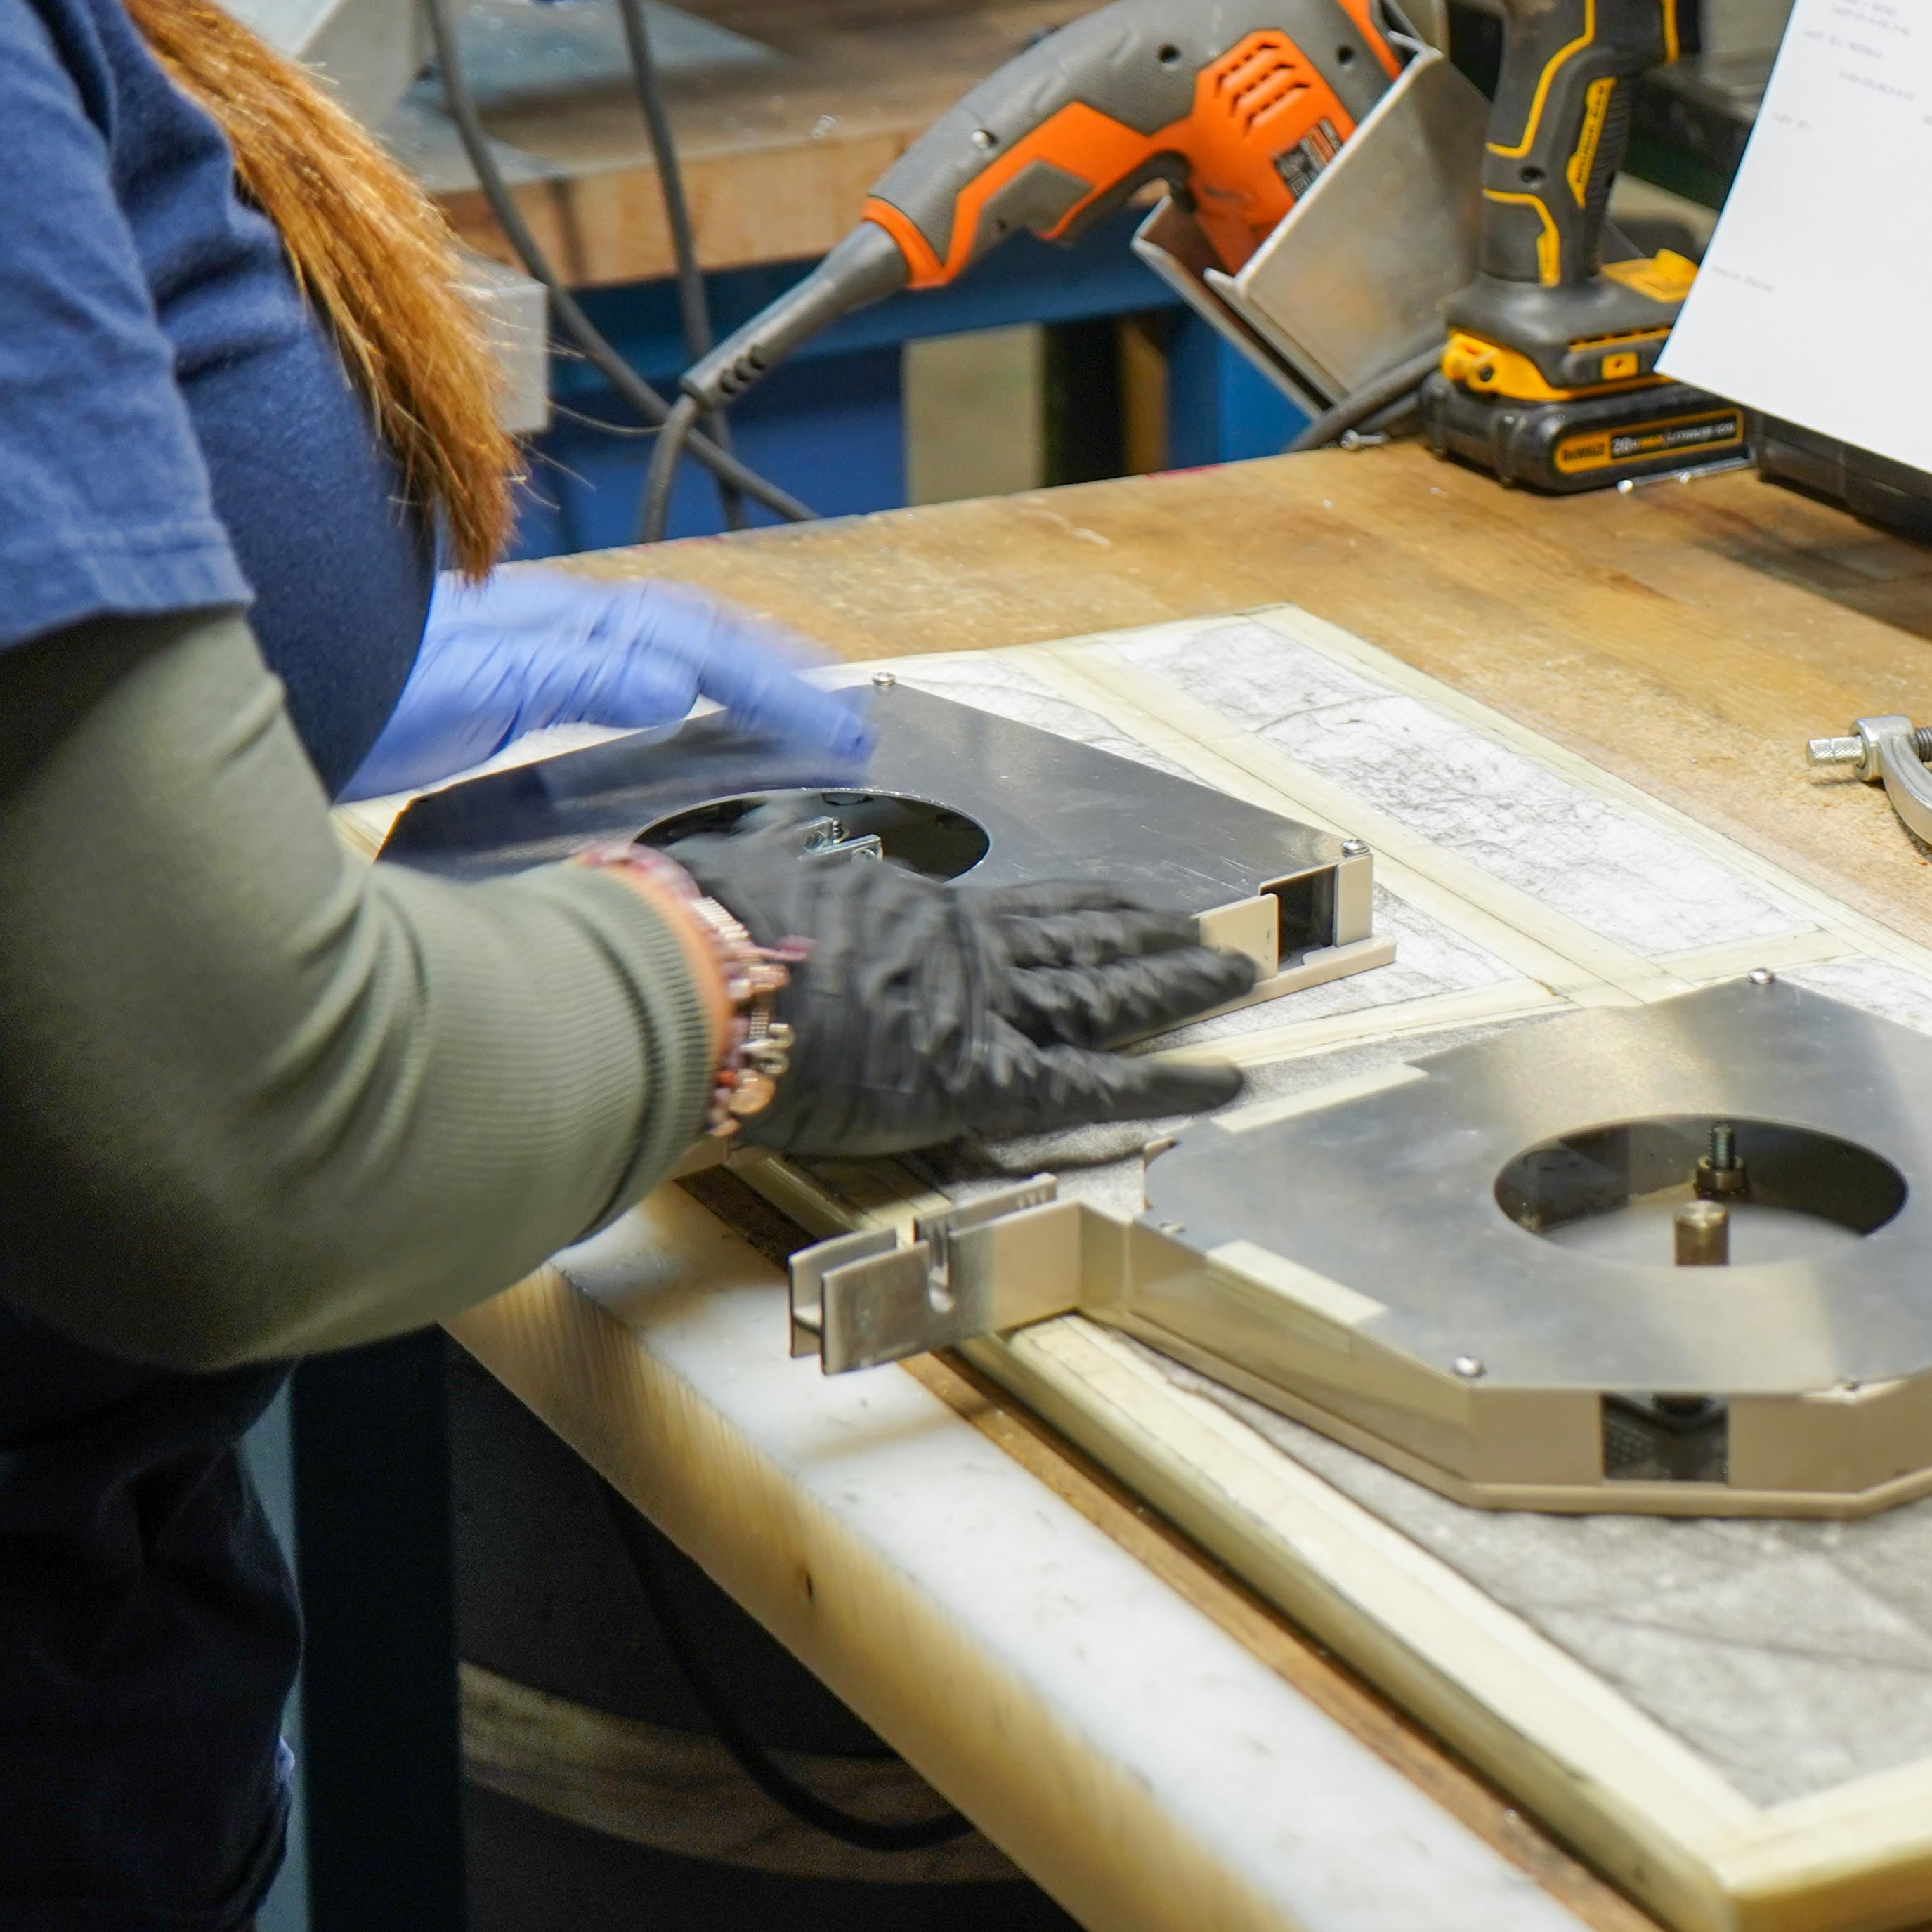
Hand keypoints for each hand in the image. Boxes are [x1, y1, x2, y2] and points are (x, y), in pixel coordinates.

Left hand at [347, 570, 873, 800]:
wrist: (253, 677)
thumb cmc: (348, 685)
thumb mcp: (472, 688)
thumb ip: (574, 678)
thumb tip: (675, 684)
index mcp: (561, 625)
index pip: (697, 645)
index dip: (773, 683)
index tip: (837, 726)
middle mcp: (552, 624)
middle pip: (688, 631)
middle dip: (770, 666)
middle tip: (838, 712)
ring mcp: (527, 647)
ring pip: (656, 645)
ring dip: (729, 670)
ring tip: (783, 701)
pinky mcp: (501, 681)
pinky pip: (619, 670)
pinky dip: (674, 685)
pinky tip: (675, 711)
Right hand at [661, 827, 1259, 1156]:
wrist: (694, 979)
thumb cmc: (692, 936)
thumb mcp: (739, 880)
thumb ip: (771, 868)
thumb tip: (763, 846)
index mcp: (907, 908)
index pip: (1018, 911)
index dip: (1083, 907)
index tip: (1124, 903)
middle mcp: (960, 948)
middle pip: (1079, 941)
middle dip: (1150, 937)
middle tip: (1211, 935)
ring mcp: (979, 1007)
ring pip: (1105, 994)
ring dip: (1178, 985)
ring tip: (1239, 976)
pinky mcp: (984, 1077)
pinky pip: (1097, 1085)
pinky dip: (1169, 1082)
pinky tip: (1228, 1080)